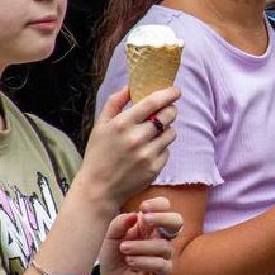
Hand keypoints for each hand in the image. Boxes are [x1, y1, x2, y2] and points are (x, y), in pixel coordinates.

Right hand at [78, 86, 178, 206]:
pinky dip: (162, 148)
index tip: (175, 91)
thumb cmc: (98, 155)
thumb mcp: (100, 126)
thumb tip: (130, 86)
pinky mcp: (155, 168)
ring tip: (156, 134)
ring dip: (167, 130)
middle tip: (167, 112)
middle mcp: (137, 137)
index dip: (168, 94)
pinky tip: (150, 151)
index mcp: (122, 123)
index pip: (153, 102)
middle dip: (171, 110)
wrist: (98, 189)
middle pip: (168, 116)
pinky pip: (168, 151)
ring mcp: (147, 154)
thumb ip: (114, 103)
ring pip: (172, 133)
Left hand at [99, 196, 180, 274]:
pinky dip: (144, 261)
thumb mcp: (109, 237)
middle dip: (163, 218)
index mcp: (150, 225)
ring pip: (164, 245)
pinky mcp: (164, 272)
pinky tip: (130, 261)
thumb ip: (119, 224)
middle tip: (145, 220)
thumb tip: (135, 215)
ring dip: (141, 245)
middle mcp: (161, 237)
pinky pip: (161, 264)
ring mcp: (164, 255)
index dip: (159, 204)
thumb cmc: (113, 257)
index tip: (143, 207)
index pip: (165, 207)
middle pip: (177, 222)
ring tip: (123, 248)